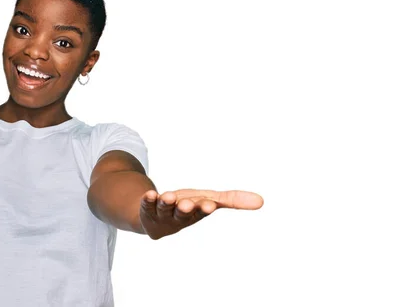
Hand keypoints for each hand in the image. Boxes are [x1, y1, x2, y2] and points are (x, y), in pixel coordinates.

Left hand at [139, 189, 263, 239]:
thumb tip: (262, 201)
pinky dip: (148, 199)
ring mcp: (162, 213)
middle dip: (184, 208)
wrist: (155, 216)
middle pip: (182, 213)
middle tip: (185, 205)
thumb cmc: (188, 207)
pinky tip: (149, 193)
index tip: (208, 206)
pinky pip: (146, 204)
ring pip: (164, 208)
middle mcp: (179, 216)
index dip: (204, 208)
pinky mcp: (147, 208)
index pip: (201, 211)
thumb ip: (233, 200)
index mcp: (196, 213)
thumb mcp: (210, 200)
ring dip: (165, 203)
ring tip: (166, 196)